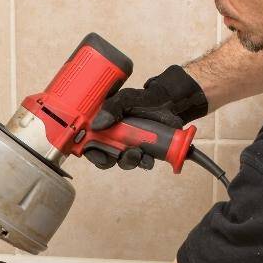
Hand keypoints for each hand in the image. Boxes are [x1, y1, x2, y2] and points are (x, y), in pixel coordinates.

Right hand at [86, 65, 208, 169]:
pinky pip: (142, 163)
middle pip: (105, 157)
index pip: (90, 143)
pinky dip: (145, 163)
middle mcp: (115, 138)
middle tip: (122, 154)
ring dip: (130, 161)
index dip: (92, 152)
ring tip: (139, 154)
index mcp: (105, 125)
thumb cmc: (146, 99)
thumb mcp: (126, 99)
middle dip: (112, 160)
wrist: (171, 103)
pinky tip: (149, 158)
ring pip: (124, 162)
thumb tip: (96, 125)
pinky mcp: (145, 152)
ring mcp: (130, 146)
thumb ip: (111, 108)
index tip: (101, 156)